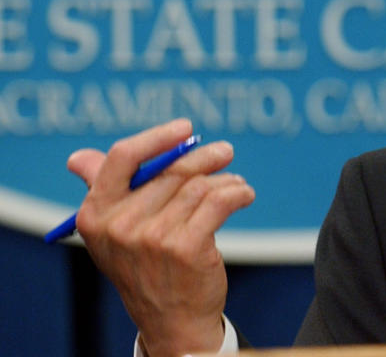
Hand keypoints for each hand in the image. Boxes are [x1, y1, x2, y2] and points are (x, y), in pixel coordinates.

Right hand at [68, 118, 255, 356]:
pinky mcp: (185, 248)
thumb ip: (103, 190)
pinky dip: (237, 193)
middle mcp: (119, 226)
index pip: (121, 158)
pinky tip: (244, 194)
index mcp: (95, 215)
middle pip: (170, 170)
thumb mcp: (114, 232)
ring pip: (199, 185)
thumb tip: (78, 158)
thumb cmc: (145, 266)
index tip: (185, 128)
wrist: (171, 321)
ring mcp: (152, 238)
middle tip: (224, 152)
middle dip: (204, 158)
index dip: (156, 137)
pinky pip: (218, 202)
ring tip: (235, 182)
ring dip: (224, 179)